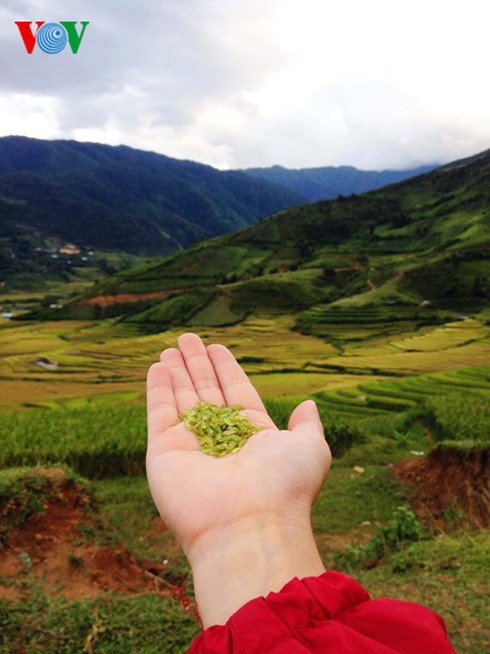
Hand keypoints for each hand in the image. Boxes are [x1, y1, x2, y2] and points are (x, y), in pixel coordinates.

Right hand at [146, 333, 330, 625]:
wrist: (247, 526)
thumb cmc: (285, 486)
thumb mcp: (310, 449)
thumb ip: (307, 426)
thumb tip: (308, 405)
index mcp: (252, 436)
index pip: (236, 392)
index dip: (226, 369)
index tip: (217, 347)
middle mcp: (220, 440)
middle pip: (206, 392)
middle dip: (198, 364)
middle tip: (187, 338)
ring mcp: (191, 446)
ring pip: (181, 398)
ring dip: (176, 371)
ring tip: (171, 347)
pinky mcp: (164, 452)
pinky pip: (159, 412)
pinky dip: (157, 389)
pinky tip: (158, 366)